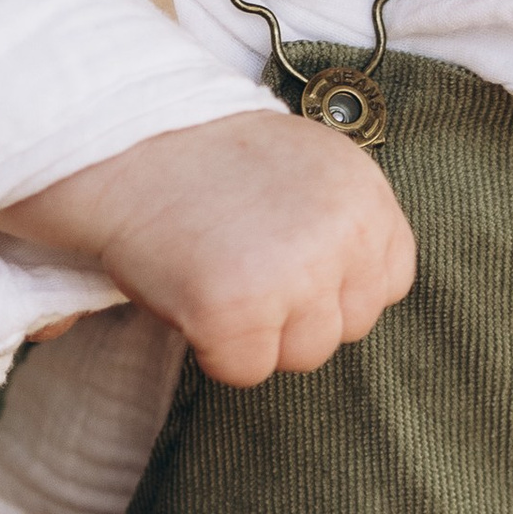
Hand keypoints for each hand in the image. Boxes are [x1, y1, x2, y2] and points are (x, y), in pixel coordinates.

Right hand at [0, 110, 416, 383]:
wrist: (124, 142)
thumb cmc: (206, 156)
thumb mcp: (306, 165)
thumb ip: (343, 222)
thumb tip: (357, 296)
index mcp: (365, 194)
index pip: (389, 283)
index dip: (334, 284)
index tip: (285, 260)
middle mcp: (344, 235)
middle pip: (349, 327)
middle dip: (296, 313)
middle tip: (239, 264)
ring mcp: (295, 276)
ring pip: (303, 357)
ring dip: (258, 334)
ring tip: (214, 274)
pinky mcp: (239, 312)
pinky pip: (245, 371)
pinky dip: (212, 349)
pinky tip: (188, 295)